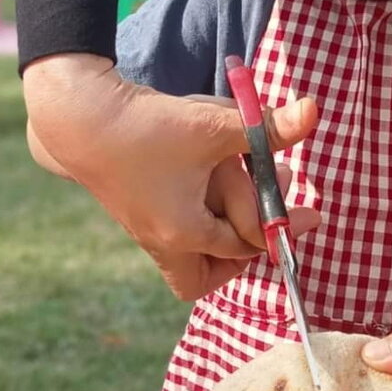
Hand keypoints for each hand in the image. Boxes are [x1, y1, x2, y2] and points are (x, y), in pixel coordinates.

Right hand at [23, 53, 319, 299]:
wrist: (77, 117)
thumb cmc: (148, 125)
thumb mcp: (216, 125)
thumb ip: (269, 125)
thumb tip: (315, 111)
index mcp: (185, 232)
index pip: (246, 246)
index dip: (281, 227)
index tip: (309, 211)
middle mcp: (163, 240)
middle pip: (204, 279)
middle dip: (240, 256)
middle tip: (265, 225)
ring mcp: (143, 229)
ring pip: (186, 261)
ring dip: (217, 241)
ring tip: (241, 208)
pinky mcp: (132, 209)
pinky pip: (170, 235)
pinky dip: (196, 219)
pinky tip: (207, 183)